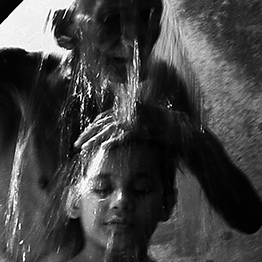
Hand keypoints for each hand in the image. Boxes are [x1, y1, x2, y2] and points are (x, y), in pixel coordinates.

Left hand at [75, 103, 198, 156]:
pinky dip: (115, 141)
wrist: (185, 134)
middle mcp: (132, 114)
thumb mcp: (145, 131)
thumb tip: (116, 136)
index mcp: (130, 112)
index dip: (93, 127)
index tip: (82, 138)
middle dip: (89, 132)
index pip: (106, 117)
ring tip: (84, 147)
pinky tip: (104, 148)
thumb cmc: (165, 134)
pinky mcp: (146, 129)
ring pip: (112, 128)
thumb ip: (131, 131)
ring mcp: (139, 120)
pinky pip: (127, 135)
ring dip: (96, 138)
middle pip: (105, 121)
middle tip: (76, 145)